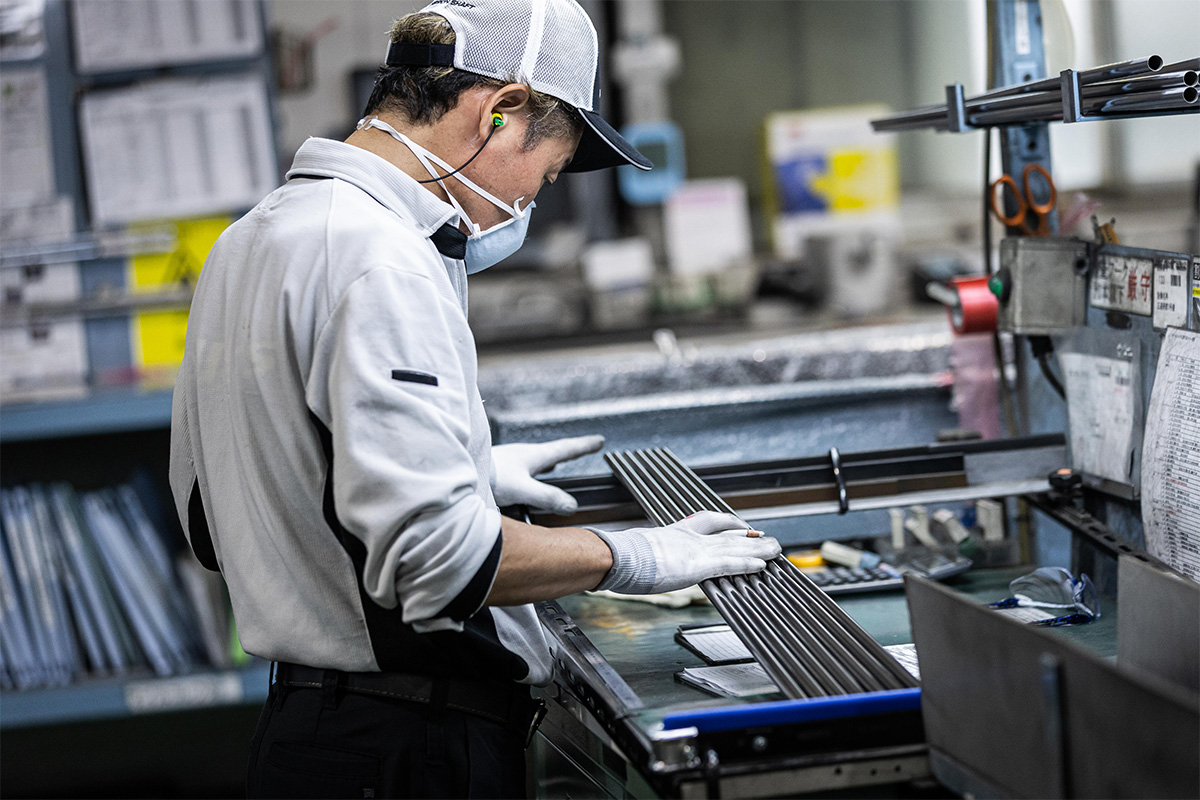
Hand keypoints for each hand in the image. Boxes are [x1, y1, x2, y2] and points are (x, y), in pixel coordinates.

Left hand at [491, 435, 604, 513]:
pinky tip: (522, 479)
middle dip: (566, 452)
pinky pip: (520, 468)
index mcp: (532, 456)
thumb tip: (571, 506)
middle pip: (551, 452)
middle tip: (580, 449)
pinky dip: (529, 471)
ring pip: (534, 460)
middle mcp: (521, 455)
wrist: (455, 471)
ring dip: (546, 461)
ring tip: (553, 465)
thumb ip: (546, 497)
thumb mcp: (521, 489)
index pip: (564, 449)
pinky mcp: (496, 469)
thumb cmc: (485, 476)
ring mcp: (508, 461)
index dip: (583, 446)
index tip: (599, 441)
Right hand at [590, 511, 780, 593]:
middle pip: (727, 536)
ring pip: (733, 549)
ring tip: (776, 550)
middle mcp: (689, 539)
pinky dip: (746, 564)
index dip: (729, 524)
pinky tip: (761, 566)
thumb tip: (639, 561)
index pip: (709, 522)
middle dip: (749, 538)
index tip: (742, 526)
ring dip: (757, 551)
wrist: (617, 556)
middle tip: (768, 539)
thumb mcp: (638, 550)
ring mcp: (694, 551)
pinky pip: (728, 564)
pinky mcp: (697, 565)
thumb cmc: (620, 557)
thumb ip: (649, 553)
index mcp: (675, 533)